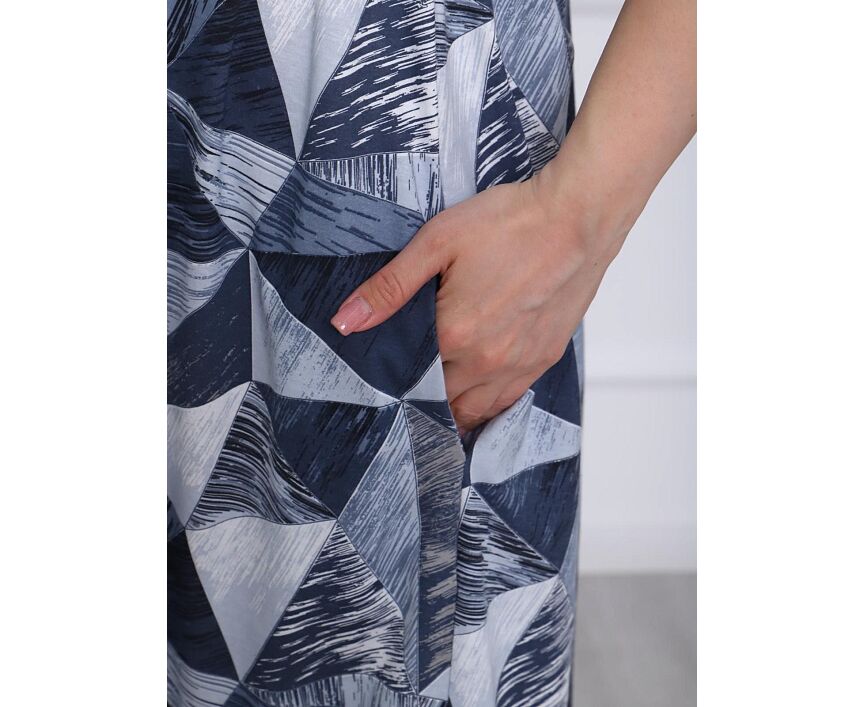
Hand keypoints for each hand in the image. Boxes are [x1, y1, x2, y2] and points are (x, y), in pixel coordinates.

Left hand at [330, 165, 624, 433]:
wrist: (578, 217)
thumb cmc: (511, 223)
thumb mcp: (437, 242)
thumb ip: (389, 287)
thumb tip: (345, 322)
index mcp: (455, 335)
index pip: (409, 377)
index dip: (392, 377)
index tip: (382, 375)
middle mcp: (488, 361)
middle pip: (440, 400)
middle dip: (419, 395)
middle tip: (405, 382)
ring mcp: (520, 364)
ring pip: (475, 410)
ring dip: (452, 408)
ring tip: (435, 397)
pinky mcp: (544, 358)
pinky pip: (507, 402)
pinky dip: (487, 404)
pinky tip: (475, 394)